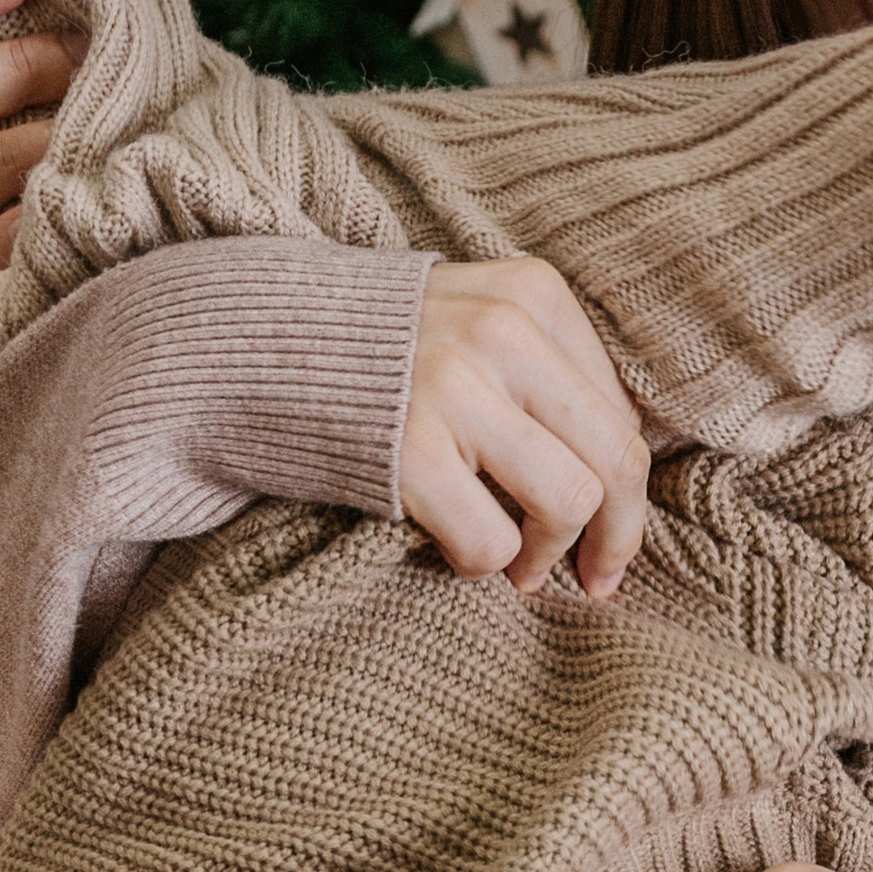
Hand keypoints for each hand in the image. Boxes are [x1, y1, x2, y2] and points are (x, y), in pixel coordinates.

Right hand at [403, 257, 652, 596]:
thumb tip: (617, 476)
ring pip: (569, 499)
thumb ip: (545, 376)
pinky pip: (489, 540)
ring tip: (521, 567)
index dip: (625, 489)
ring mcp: (455, 389)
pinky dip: (482, 563)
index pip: (619, 413)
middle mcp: (503, 332)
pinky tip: (455, 551)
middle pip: (616, 458)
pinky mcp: (409, 450)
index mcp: (533, 295)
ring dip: (550, 554)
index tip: (606, 530)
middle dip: (618, 537)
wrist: (247, 345)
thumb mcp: (473, 321)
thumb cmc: (374, 353)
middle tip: (595, 576)